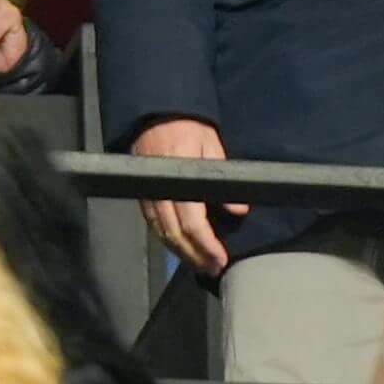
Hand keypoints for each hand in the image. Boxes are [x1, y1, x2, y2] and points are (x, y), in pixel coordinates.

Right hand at [130, 117, 240, 275]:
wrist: (156, 114)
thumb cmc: (188, 126)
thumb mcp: (211, 144)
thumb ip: (223, 176)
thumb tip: (239, 210)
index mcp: (177, 176)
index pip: (191, 221)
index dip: (206, 244)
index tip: (222, 259)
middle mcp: (159, 190)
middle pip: (175, 234)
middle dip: (195, 256)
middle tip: (214, 269)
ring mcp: (148, 195)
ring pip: (162, 234)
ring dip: (182, 253)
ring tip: (201, 265)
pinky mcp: (143, 197)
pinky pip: (154, 226)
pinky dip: (169, 241)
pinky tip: (182, 250)